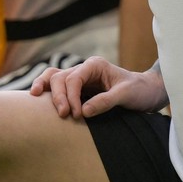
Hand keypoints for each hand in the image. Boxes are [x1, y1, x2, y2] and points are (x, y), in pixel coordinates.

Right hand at [30, 56, 167, 118]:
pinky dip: (46, 92)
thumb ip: (105, 101)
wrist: (148, 92)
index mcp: (95, 65)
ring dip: (45, 89)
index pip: (74, 78)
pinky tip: (37, 99)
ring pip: (54, 79)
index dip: (71, 96)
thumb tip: (83, 111)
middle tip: (64, 116)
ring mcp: (80, 79)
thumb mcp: (126, 95)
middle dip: (58, 96)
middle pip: (59, 77)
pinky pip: (57, 88)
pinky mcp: (79, 90)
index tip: (76, 114)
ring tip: (34, 100)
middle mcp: (85, 69)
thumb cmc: (140, 91)